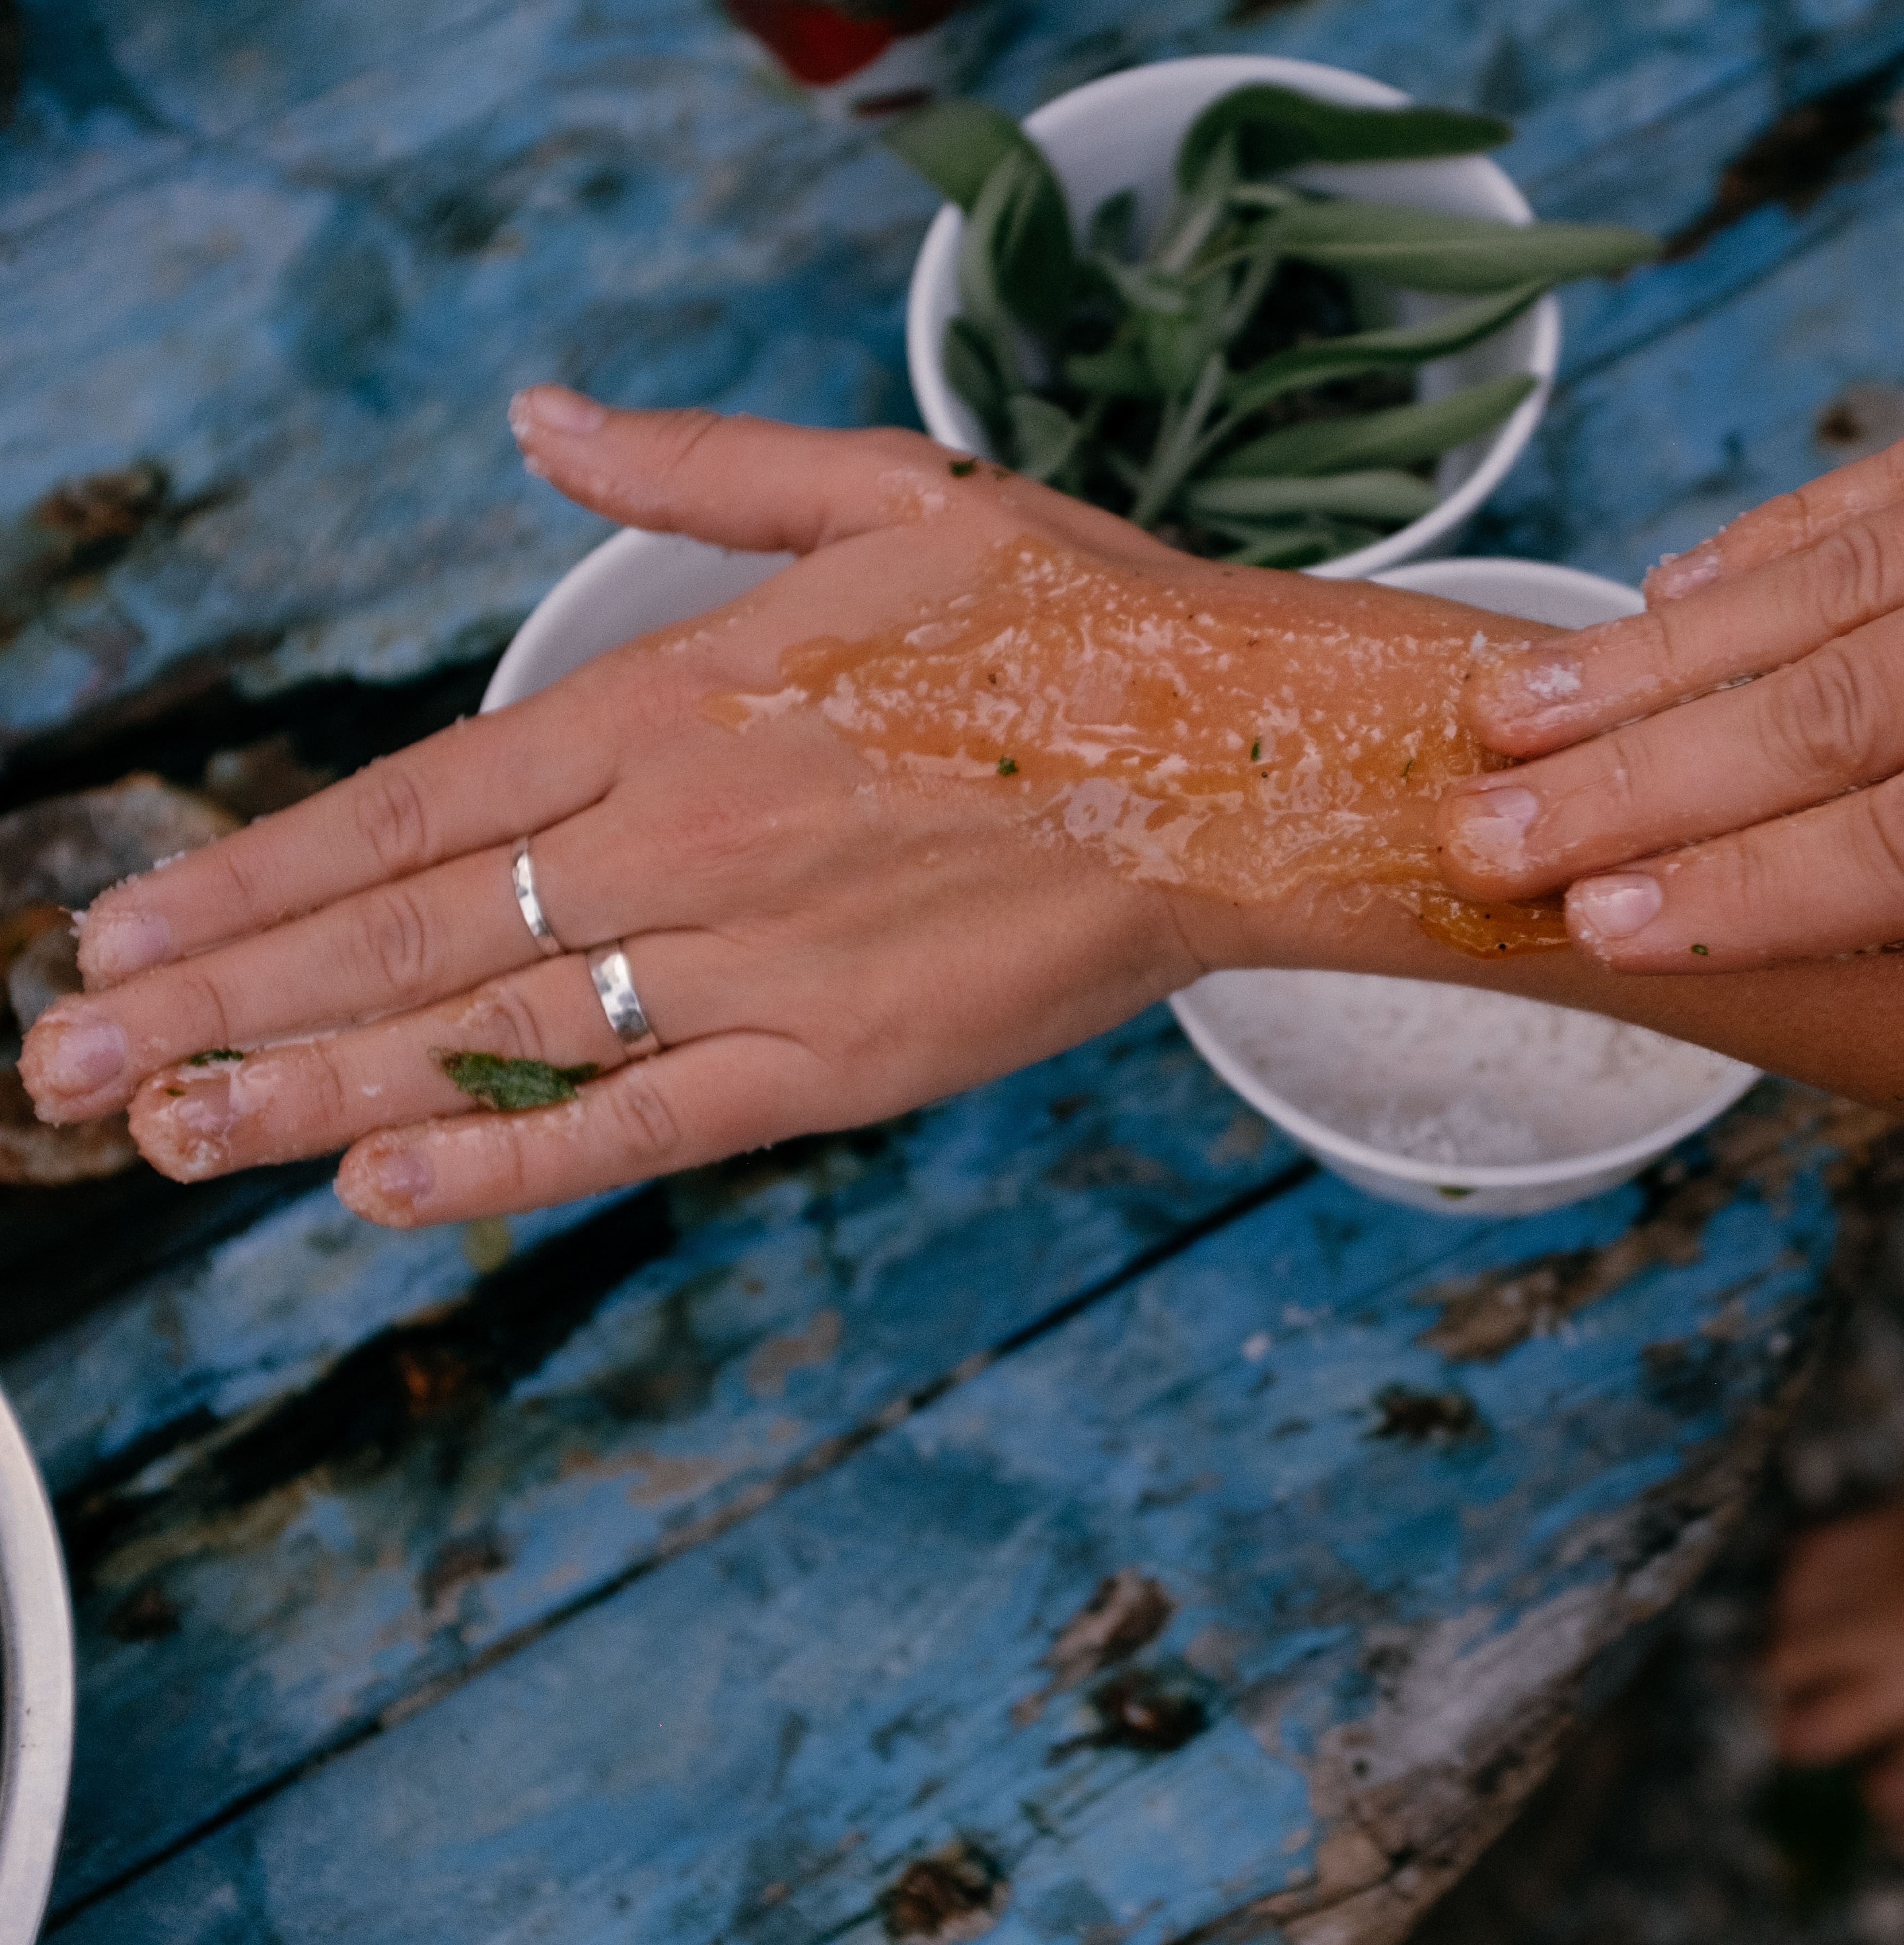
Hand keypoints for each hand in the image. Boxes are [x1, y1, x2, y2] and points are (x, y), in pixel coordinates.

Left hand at [12, 399, 1297, 1224]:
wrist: (1241, 760)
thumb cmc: (1077, 623)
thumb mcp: (891, 493)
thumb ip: (698, 467)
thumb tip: (532, 419)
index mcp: (686, 701)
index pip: (413, 803)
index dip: (254, 876)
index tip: (121, 932)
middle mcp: (691, 836)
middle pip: (411, 932)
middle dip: (222, 1004)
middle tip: (63, 1071)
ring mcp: (762, 959)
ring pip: (497, 1034)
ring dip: (311, 1090)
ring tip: (161, 1137)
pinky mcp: (843, 1060)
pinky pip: (644, 1119)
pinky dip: (509, 1155)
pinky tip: (380, 1186)